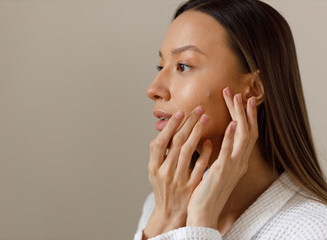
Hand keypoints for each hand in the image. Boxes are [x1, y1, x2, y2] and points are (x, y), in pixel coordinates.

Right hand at [143, 105, 212, 237]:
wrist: (170, 213)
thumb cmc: (163, 188)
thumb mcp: (154, 171)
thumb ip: (157, 153)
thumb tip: (163, 131)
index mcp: (154, 166)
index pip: (162, 141)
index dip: (171, 126)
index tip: (181, 112)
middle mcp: (165, 172)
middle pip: (177, 142)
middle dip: (188, 123)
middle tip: (198, 109)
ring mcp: (179, 180)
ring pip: (189, 151)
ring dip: (198, 133)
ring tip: (206, 119)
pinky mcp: (192, 186)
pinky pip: (200, 166)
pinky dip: (205, 153)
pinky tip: (210, 142)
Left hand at [186, 87, 257, 228]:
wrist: (203, 212)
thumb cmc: (206, 191)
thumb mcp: (213, 170)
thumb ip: (214, 155)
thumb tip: (207, 141)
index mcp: (236, 161)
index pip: (244, 134)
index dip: (244, 116)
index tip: (240, 100)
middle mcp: (239, 162)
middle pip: (248, 131)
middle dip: (244, 111)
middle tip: (240, 93)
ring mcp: (233, 167)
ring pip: (243, 137)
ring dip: (241, 117)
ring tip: (238, 99)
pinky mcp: (222, 172)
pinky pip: (229, 151)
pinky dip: (232, 137)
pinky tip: (232, 123)